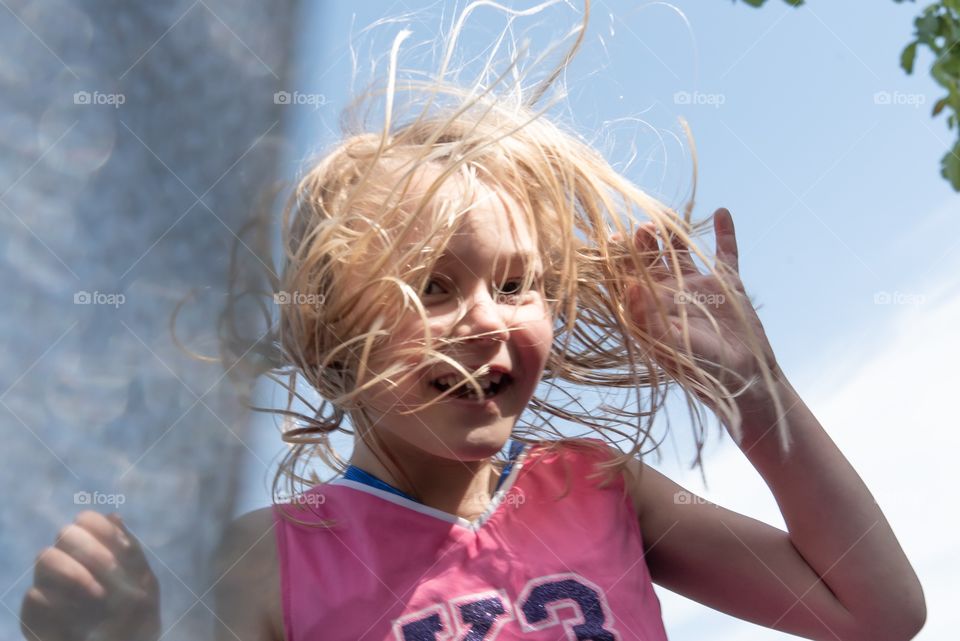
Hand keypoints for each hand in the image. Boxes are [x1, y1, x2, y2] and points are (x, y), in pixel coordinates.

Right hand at [20, 511, 160, 640]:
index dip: (102, 527)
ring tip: (99, 595)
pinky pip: (36, 595)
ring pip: (45, 557)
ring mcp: (49, 586)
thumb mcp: (144, 586)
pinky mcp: (34, 613)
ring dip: (75, 571)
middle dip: (92, 549)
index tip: (124, 547)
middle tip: (112, 569)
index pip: (86, 520)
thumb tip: (114, 516)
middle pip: (65, 533)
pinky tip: (81, 619)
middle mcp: (68, 563)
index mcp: (94, 551)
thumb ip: (131, 554)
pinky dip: (62, 603)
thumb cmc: (135, 621)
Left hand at [615, 208, 779, 402]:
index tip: (612, 240)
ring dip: (674, 234)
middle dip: (642, 243)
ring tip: (665, 217)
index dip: (618, 260)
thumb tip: (630, 285)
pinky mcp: (727, 285)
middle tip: (641, 229)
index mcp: (650, 310)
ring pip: (681, 252)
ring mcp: (699, 287)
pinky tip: (722, 212)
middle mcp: (670, 294)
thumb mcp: (669, 345)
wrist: (742, 379)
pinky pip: (726, 254)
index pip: (628, 278)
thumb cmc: (699, 369)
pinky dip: (725, 234)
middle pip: (651, 260)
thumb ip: (647, 318)